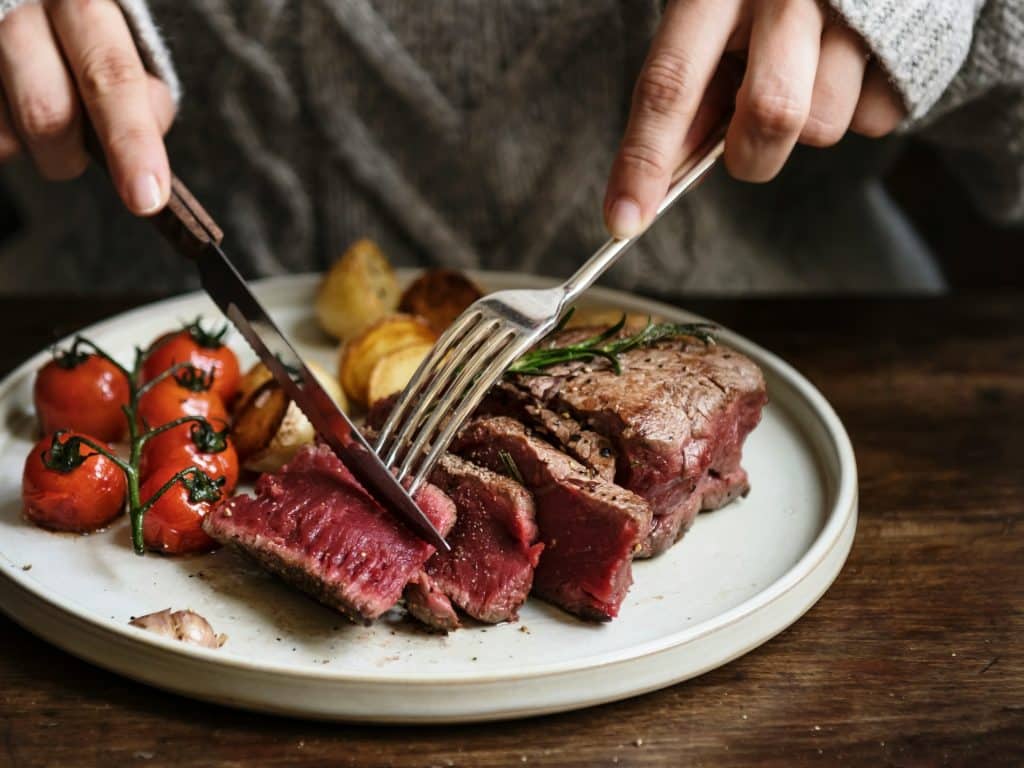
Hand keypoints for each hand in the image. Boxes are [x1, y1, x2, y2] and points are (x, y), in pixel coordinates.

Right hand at [0, 0, 174, 214]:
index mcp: (82, 3)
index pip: (112, 79)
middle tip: (76, 155)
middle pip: (48, 114)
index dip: (132, 144)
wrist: (26, 7)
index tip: (147, 197)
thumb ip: (145, 96)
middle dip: (70, 157)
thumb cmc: (85, 35)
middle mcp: (23, 12)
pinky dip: (7, 138)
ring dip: (33, 149)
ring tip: (42, 116)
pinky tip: (14, 111)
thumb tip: (144, 148)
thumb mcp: (126, 48)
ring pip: (5, 133)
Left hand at [604, 0, 906, 237]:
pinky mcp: (908, 38)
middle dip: (751, 155)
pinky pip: (875, 117)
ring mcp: (854, 12)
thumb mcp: (715, 19)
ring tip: (809, 72)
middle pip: (769, 114)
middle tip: (746, 142)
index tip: (623, 221)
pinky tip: (850, 66)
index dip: (644, 160)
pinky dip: (856, 109)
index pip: (670, 85)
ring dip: (804, 126)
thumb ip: (692, 87)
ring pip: (823, 124)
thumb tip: (668, 171)